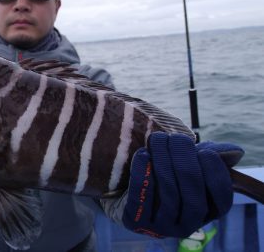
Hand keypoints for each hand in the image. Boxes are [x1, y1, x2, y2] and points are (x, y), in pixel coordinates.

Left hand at [121, 132, 242, 237]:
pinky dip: (143, 173)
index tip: (205, 152)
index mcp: (206, 213)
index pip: (221, 201)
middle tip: (176, 138)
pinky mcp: (137, 221)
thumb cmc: (168, 176)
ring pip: (168, 196)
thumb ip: (209, 158)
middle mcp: (187, 225)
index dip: (216, 175)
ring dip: (164, 162)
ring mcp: (161, 227)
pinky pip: (141, 198)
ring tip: (158, 139)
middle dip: (185, 162)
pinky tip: (143, 153)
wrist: (131, 192)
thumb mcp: (189, 167)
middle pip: (193, 198)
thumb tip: (235, 151)